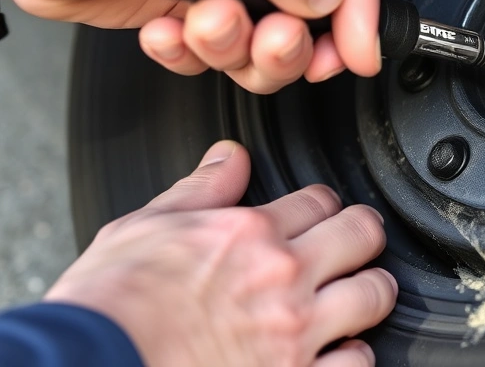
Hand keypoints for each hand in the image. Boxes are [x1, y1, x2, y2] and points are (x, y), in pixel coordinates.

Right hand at [44, 141, 395, 366]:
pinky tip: (338, 349)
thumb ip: (201, 190)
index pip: (320, 200)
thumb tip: (230, 155)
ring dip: (370, 291)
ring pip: (374, 294)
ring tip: (356, 295)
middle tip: (355, 246)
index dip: (323, 205)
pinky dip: (354, 354)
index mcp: (249, 233)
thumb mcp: (147, 226)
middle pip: (363, 236)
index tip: (321, 215)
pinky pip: (358, 361)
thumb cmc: (109, 304)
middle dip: (362, 236)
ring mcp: (294, 332)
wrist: (93, 362)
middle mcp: (282, 277)